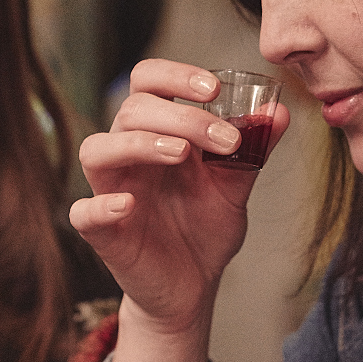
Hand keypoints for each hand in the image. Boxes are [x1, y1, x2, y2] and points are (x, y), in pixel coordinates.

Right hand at [71, 59, 290, 335]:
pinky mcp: (101, 232)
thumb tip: (279, 111)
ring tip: (180, 154)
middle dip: (181, 116)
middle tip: (226, 139)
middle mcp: (129, 154)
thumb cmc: (205, 228)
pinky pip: (82, 211)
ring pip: (97, 149)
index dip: (174, 74)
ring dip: (138, 143)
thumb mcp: (235, 185)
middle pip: (131, 110)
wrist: (194, 286)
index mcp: (157, 132)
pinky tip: (129, 205)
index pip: (148, 82)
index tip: (214, 88)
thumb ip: (254, 149)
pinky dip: (100, 205)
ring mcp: (112, 190)